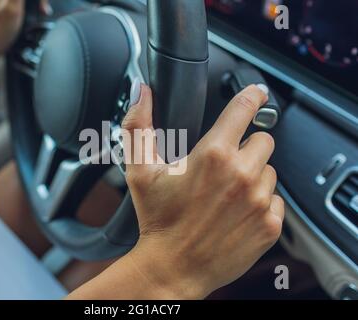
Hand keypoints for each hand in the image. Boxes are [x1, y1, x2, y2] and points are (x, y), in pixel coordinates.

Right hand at [122, 83, 284, 298]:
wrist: (174, 267)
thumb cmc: (157, 219)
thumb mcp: (140, 170)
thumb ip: (139, 126)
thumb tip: (141, 93)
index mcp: (213, 155)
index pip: (244, 109)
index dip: (252, 96)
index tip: (257, 94)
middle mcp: (242, 174)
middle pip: (263, 139)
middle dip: (246, 146)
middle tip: (223, 166)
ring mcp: (260, 201)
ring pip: (270, 171)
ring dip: (253, 176)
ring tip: (226, 194)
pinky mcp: (270, 225)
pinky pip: (276, 200)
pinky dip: (261, 203)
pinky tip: (236, 213)